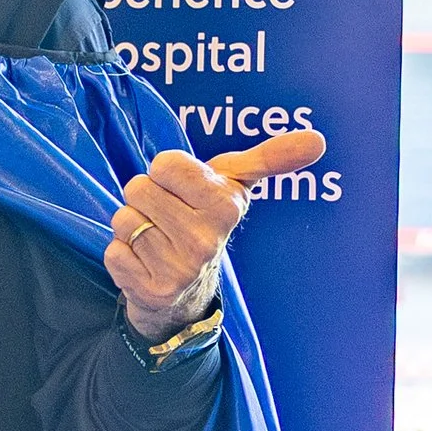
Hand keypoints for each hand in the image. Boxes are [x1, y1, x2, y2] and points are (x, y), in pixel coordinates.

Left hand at [105, 128, 325, 338]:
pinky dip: (121, 255)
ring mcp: (180, 268)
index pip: (164, 162)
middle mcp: (206, 239)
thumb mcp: (235, 186)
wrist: (187, 290)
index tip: (181, 190)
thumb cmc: (205, 221)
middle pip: (138, 188)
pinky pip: (113, 252)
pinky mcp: (152, 290)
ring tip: (156, 238)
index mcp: (226, 206)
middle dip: (146, 198)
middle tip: (167, 216)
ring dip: (132, 226)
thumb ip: (269, 159)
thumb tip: (318, 140)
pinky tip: (143, 263)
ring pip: (124, 219)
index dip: (165, 173)